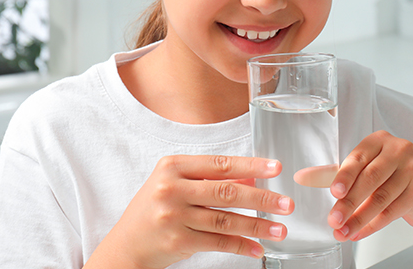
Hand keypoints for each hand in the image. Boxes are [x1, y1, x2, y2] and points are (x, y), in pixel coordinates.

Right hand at [91, 155, 292, 268]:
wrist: (126, 244)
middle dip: (261, 199)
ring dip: (257, 226)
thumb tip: (252, 180)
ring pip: (225, 221)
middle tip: (286, 203)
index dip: (251, 166)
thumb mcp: (177, 185)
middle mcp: (171, 189)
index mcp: (172, 166)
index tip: (275, 169)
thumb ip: (211, 180)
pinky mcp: (178, 241)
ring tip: (280, 229)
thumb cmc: (155, 209)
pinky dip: (241, 246)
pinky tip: (257, 248)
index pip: (219, 164)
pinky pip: (218, 242)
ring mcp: (174, 216)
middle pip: (226, 192)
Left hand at [326, 130, 412, 240]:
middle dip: (349, 202)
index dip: (344, 176)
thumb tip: (301, 177)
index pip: (358, 158)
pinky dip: (373, 225)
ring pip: (381, 197)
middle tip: (334, 220)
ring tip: (343, 232)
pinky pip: (393, 211)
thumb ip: (332, 174)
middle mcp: (398, 149)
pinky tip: (359, 233)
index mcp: (379, 140)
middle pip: (370, 178)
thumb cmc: (392, 178)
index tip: (334, 193)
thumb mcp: (362, 172)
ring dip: (359, 218)